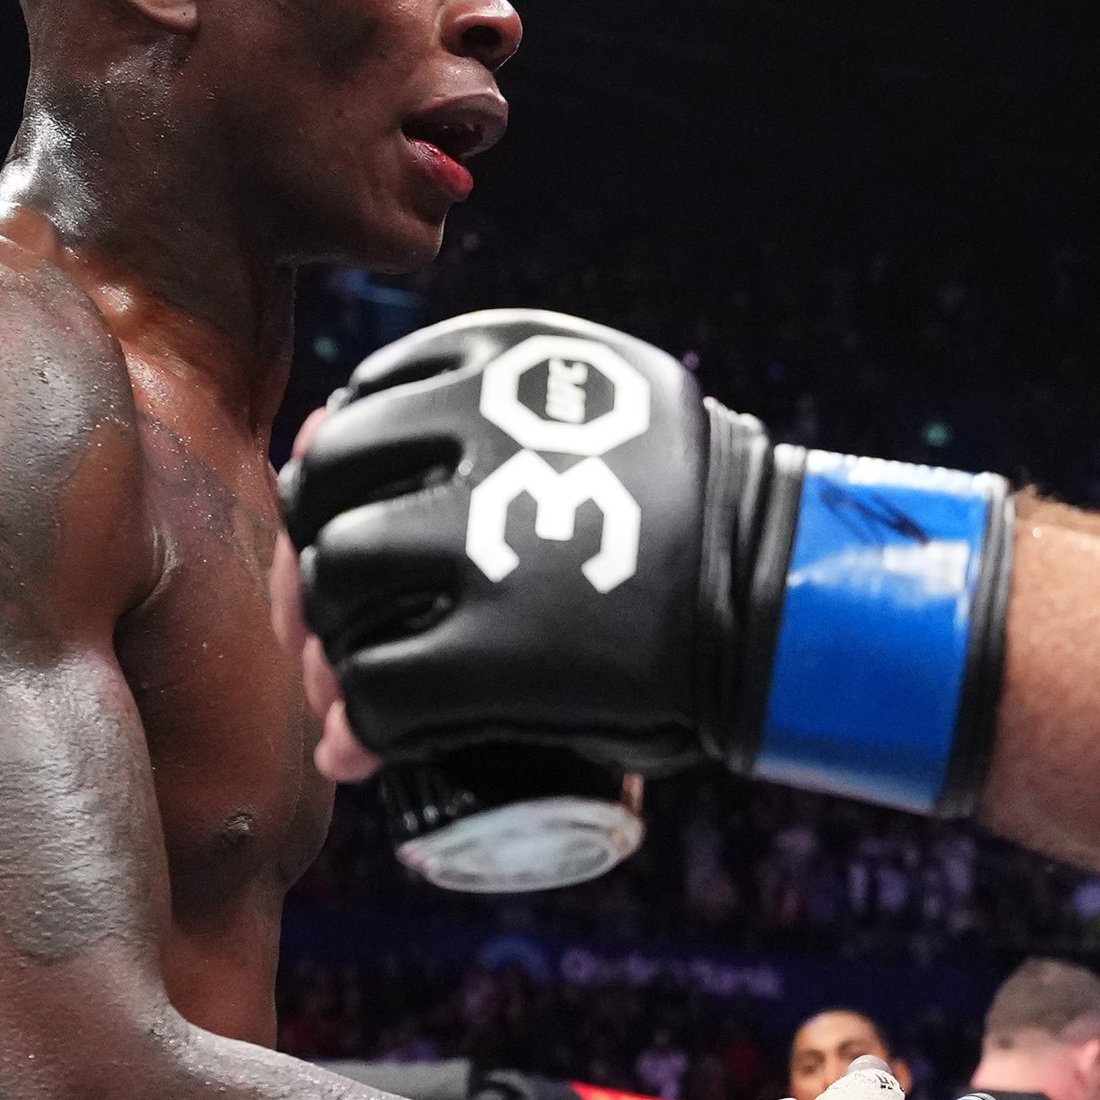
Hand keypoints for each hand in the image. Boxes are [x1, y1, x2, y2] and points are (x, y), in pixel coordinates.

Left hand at [287, 308, 1017, 816]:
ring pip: (335, 583)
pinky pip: (376, 689)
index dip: (339, 484)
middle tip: (340, 620)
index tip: (364, 529)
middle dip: (315, 562)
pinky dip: (363, 726)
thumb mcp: (587, 404)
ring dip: (332, 641)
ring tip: (368, 677)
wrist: (791, 601)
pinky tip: (375, 744)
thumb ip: (465, 408)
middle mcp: (486, 434)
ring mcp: (491, 541)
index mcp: (506, 355)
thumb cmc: (686, 512)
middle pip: (326, 494)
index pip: (358, 409)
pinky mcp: (503, 651)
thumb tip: (307, 436)